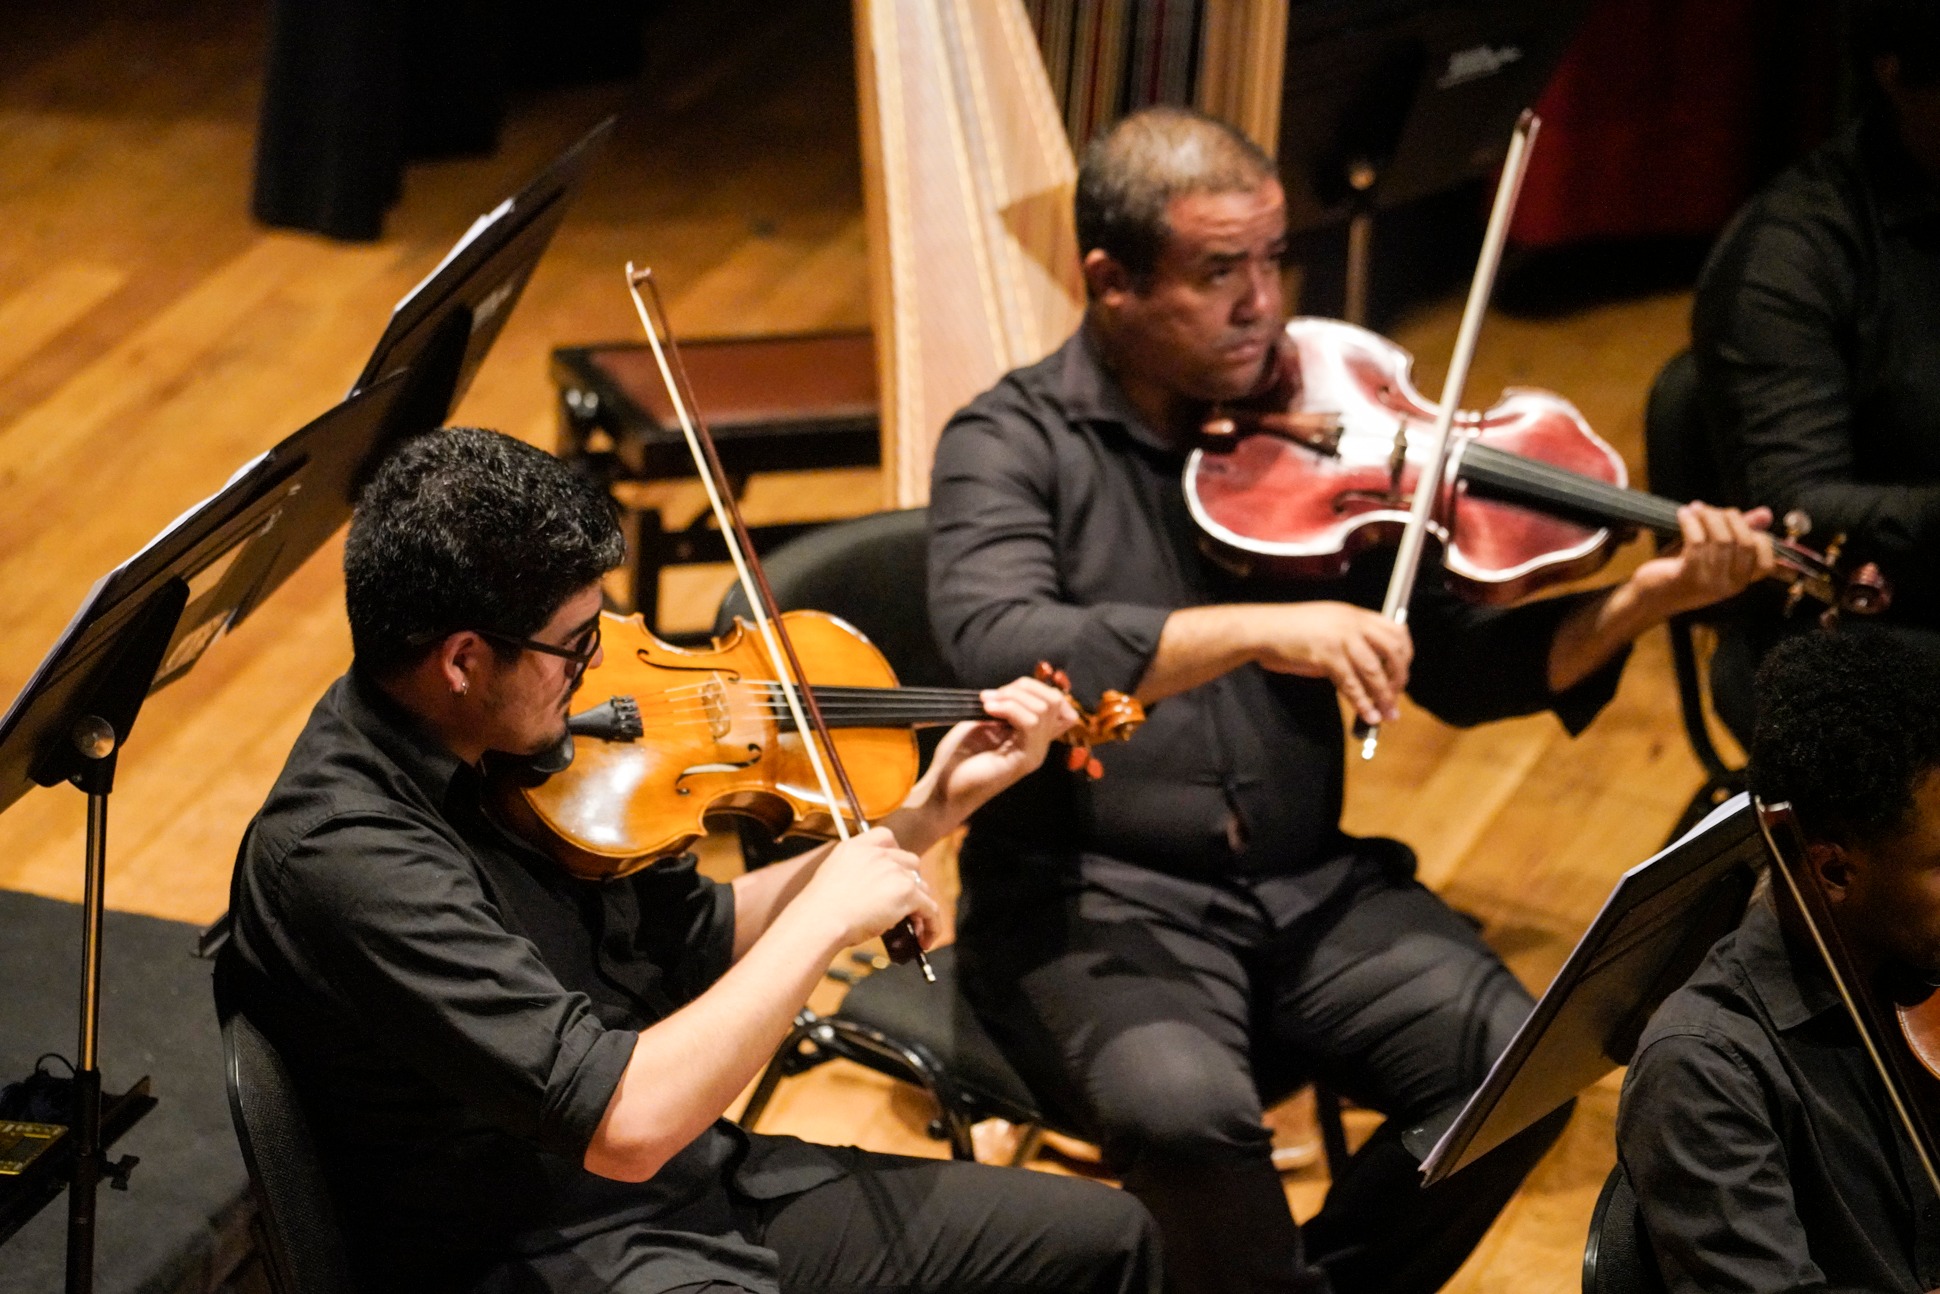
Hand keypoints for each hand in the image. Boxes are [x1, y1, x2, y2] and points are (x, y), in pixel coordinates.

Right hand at [791, 826, 938, 951]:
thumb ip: (856, 873)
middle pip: (909, 862)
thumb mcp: (834, 876)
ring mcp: (894, 871)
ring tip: (914, 926)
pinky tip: (925, 939)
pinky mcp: (906, 892)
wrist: (820, 920)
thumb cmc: (820, 909)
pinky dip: (931, 925)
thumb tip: (876, 893)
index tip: (895, 870)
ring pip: (921, 886)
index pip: (885, 836)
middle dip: (909, 882)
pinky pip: (930, 908)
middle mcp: (878, 854)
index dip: (895, 853)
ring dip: (920, 904)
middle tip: (904, 904)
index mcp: (856, 847)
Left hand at [917, 676, 1079, 829]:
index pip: (1058, 704)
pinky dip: (1009, 708)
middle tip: (993, 696)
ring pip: (1043, 709)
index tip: (1002, 691)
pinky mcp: (1023, 761)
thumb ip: (1004, 707)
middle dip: (1023, 688)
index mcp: (1032, 735)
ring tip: (987, 703)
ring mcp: (1034, 754)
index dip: (1033, 688)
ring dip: (1012, 697)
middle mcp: (1039, 745)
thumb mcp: (983, 722)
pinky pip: (1031, 724)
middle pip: (1054, 700)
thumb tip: (1015, 690)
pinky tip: (988, 710)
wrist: (943, 788)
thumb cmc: (958, 757)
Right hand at [1250, 602, 1411, 725]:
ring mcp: (1340, 639)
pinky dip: (1362, 703)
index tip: (1402, 672)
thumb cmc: (1289, 630)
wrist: (1261, 629)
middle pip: (1392, 650)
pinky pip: (1351, 684)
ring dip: (1384, 696)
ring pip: (1374, 670)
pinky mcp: (1326, 656)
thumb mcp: (1327, 628)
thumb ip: (1349, 643)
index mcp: (1354, 615)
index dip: (1406, 653)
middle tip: (1396, 696)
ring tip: (1388, 714)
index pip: (1395, 629)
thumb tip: (1368, 669)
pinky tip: (1368, 715)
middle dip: (1399, 677)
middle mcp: (1352, 624)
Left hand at [1626, 503, 1775, 617]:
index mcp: (1740, 582)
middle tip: (1709, 510)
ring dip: (1708, 516)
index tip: (1732, 518)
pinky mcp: (1687, 577)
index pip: (1767, 560)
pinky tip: (1683, 514)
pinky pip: (1697, 541)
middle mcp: (1729, 586)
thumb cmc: (1683, 570)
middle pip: (1746, 542)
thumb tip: (1767, 514)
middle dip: (1731, 518)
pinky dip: (1691, 522)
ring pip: (1721, 539)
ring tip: (1694, 509)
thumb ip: (1739, 534)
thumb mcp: (1714, 551)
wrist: (1649, 597)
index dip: (1756, 534)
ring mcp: (1710, 583)